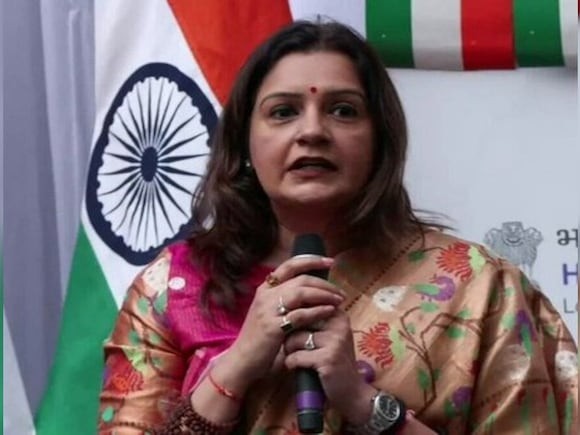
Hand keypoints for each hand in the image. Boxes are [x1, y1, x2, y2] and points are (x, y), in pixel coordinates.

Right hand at [226, 255, 344, 390]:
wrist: (242, 360)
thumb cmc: (260, 338)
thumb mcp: (270, 313)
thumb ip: (286, 300)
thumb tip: (313, 291)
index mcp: (265, 288)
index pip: (290, 265)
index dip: (312, 260)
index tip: (329, 262)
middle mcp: (266, 295)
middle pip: (301, 279)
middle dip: (324, 283)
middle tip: (340, 291)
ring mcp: (268, 310)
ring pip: (302, 293)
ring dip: (324, 295)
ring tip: (339, 301)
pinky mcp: (273, 327)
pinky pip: (301, 314)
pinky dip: (318, 311)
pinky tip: (330, 312)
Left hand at [283, 310, 376, 423]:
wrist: (352, 391)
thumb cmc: (335, 362)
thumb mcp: (329, 337)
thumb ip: (314, 321)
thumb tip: (286, 308)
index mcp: (338, 315)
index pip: (307, 305)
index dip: (293, 317)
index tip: (291, 330)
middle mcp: (339, 324)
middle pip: (299, 320)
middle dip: (289, 334)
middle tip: (291, 346)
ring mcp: (335, 341)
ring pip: (295, 338)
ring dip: (289, 350)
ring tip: (294, 356)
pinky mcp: (328, 358)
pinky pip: (297, 356)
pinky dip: (291, 363)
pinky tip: (295, 367)